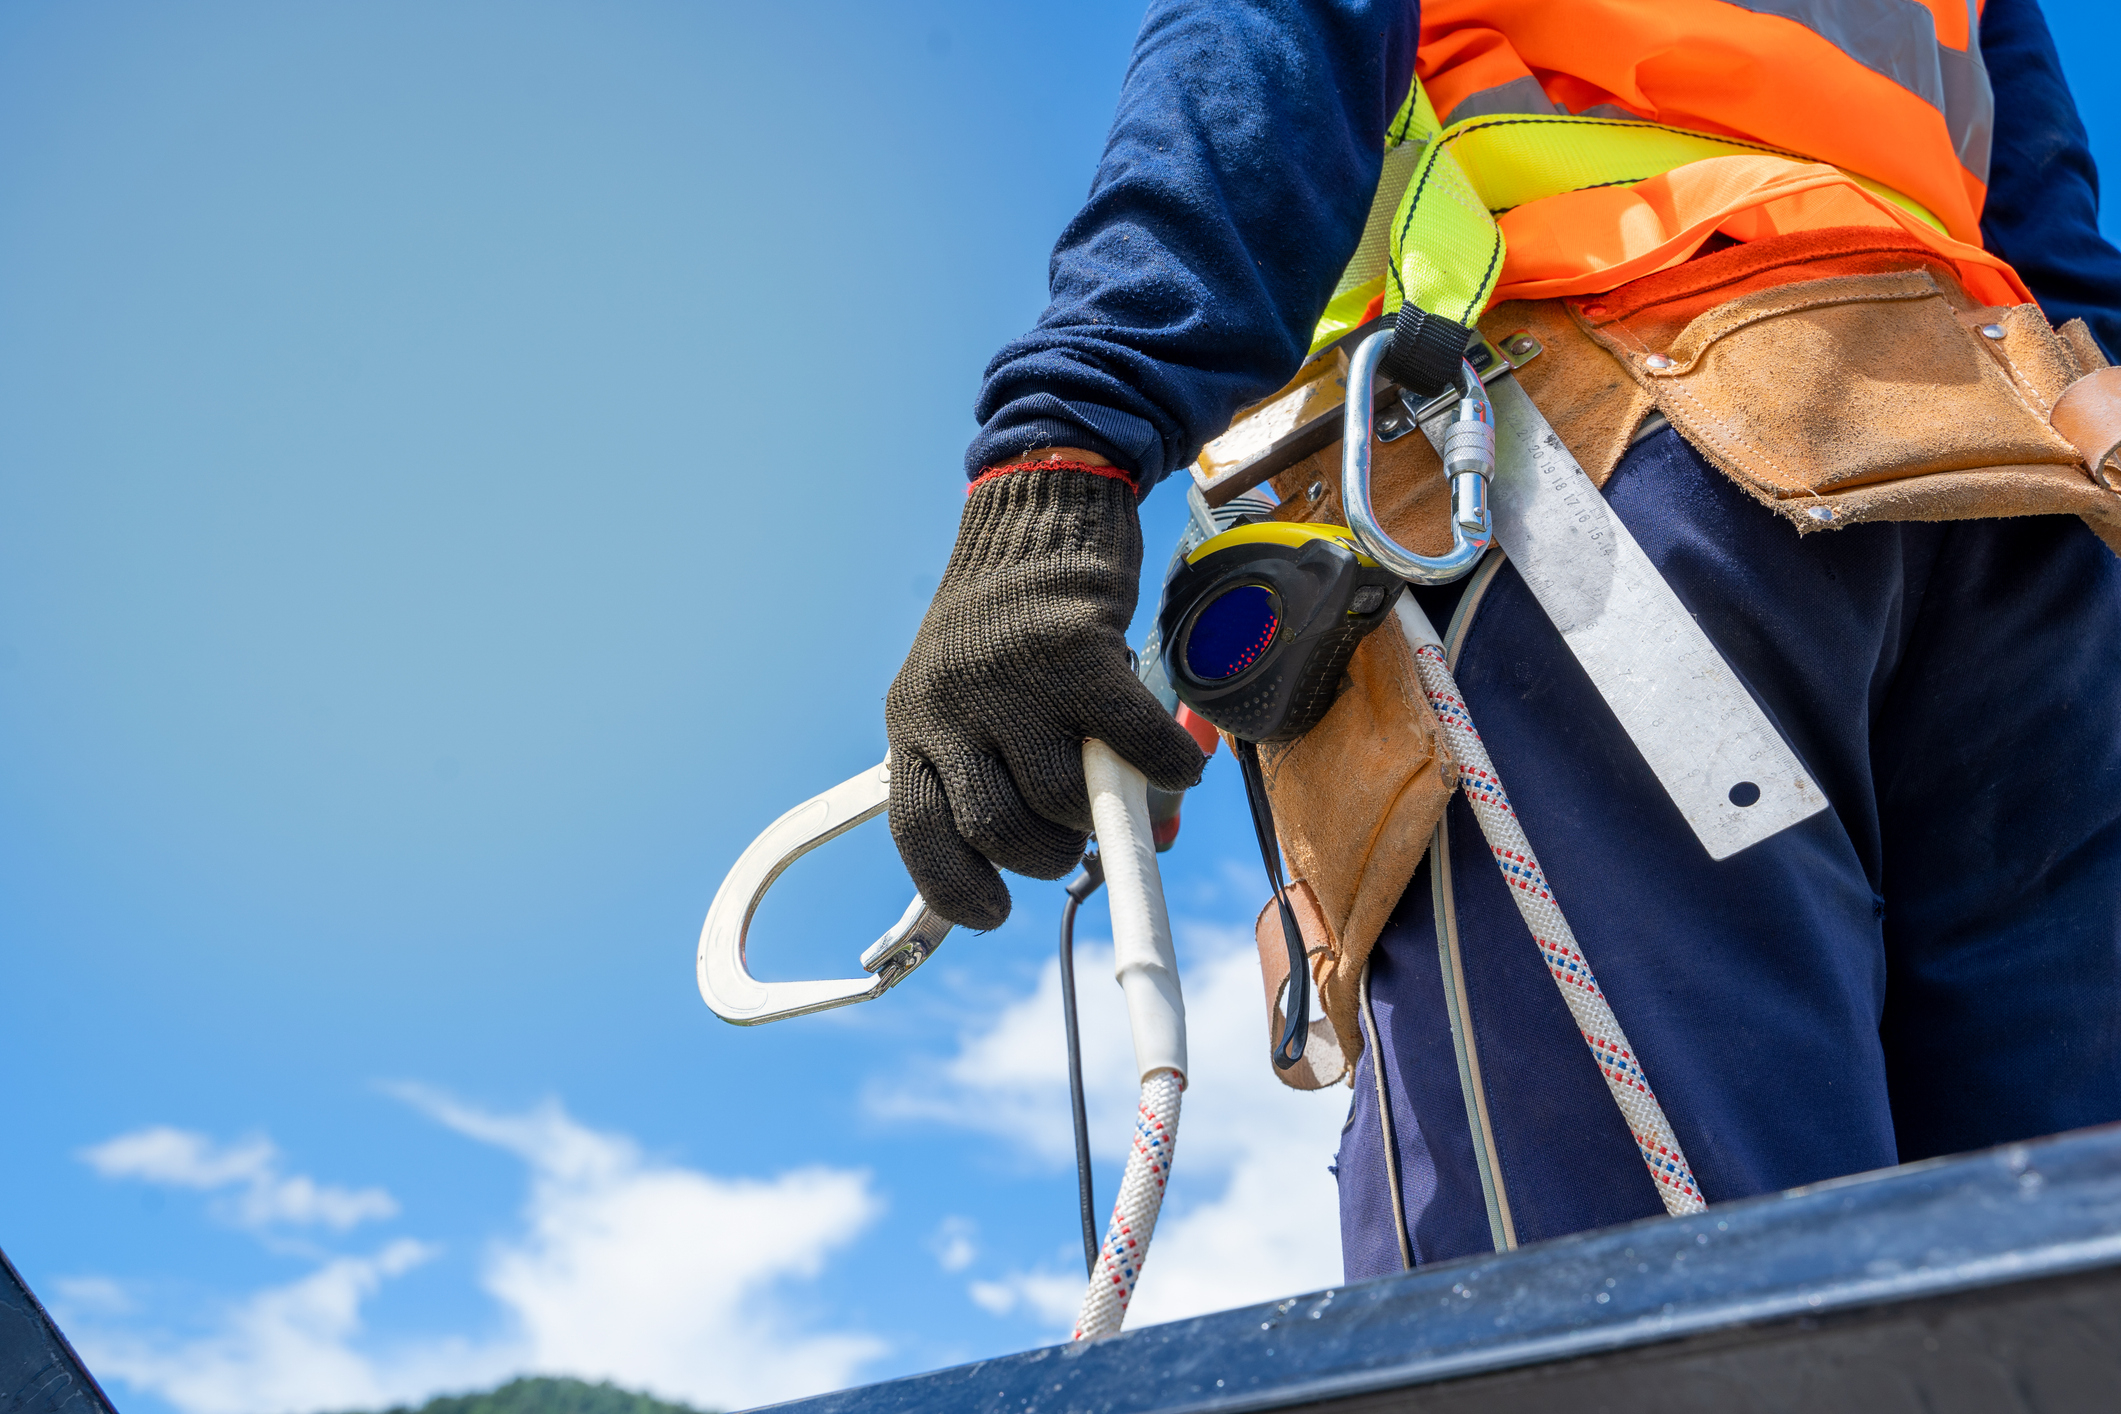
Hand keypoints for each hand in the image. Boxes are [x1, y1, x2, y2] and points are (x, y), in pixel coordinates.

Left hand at [885, 456, 1206, 927]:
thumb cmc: (1008, 619)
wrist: (1038, 510)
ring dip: (1104, 815)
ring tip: (1119, 790)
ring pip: (1065, 797)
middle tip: (1074, 839)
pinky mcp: (1078, 651)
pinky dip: (1166, 768)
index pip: (918, 832)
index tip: (996, 912)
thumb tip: (1078, 860)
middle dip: (1045, 855)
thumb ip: (995, 770)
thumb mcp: (964, 694)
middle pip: (998, 828)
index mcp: (911, 721)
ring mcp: (1013, 678)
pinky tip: (1176, 764)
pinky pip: (1133, 743)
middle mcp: (951, 703)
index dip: (955, 889)